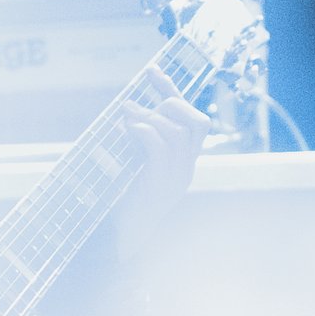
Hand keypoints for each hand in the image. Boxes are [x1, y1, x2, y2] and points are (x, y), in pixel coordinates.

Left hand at [107, 71, 209, 261]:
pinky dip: (144, 131)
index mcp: (183, 163)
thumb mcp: (131, 166)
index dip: (172, 92)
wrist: (117, 244)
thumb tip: (126, 113)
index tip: (152, 71)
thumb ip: (136, 143)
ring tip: (124, 113)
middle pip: (197, 121)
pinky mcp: (160, 186)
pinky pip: (160, 148)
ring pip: (179, 132)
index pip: (191, 119)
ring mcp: (177, 179)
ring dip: (149, 116)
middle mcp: (186, 169)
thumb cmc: (120, 204)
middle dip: (168, 102)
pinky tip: (126, 128)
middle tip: (134, 105)